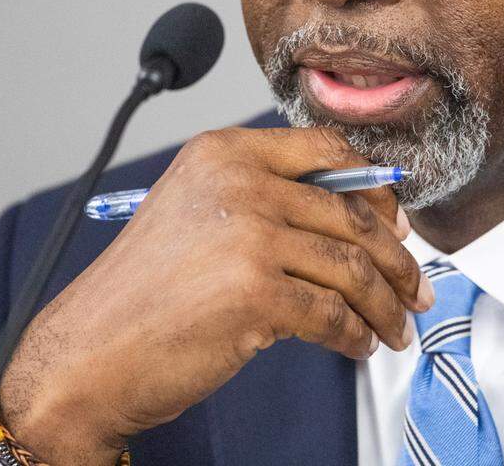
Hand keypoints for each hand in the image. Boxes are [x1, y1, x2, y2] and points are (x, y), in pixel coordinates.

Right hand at [0, 126, 431, 465]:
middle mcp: (240, 182)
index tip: (397, 223)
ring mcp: (250, 234)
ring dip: (385, 305)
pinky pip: (333, 313)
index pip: (329, 151)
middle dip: (397, 259)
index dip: (376, 189)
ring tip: (395, 328)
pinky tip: (358, 346)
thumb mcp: (199, 212)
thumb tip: (362, 218)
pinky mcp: (256, 291)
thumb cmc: (145, 292)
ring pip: (353, 267)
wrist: (89, 353)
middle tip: (414, 288)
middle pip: (353, 214)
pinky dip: (355, 334)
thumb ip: (269, 199)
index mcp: (227, 152)